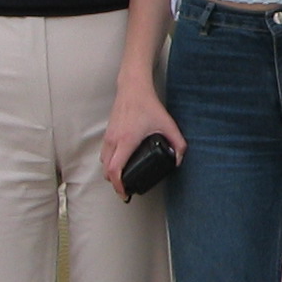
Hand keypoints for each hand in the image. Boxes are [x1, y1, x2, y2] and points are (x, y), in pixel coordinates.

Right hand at [101, 83, 185, 199]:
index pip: (115, 169)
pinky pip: (104, 153)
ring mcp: (108, 136)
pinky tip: (120, 163)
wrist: (133, 88)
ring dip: (111, 172)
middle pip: (106, 170)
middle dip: (115, 182)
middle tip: (126, 189)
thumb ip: (178, 143)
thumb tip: (178, 160)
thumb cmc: (148, 105)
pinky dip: (109, 162)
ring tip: (123, 178)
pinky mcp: (107, 133)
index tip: (125, 193)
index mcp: (126, 141)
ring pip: (103, 162)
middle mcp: (114, 140)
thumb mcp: (168, 125)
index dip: (118, 185)